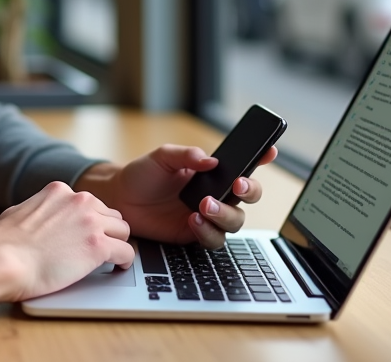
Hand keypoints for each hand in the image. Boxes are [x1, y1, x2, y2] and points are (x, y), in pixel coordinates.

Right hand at [0, 181, 133, 303]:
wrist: (2, 259)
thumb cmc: (1, 243)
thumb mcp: (18, 213)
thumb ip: (36, 212)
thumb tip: (35, 220)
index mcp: (59, 192)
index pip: (89, 203)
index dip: (89, 221)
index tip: (87, 234)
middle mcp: (79, 201)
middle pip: (110, 215)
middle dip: (107, 231)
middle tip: (100, 248)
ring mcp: (91, 222)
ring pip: (123, 231)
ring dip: (117, 245)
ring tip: (111, 259)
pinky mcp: (98, 246)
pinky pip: (126, 252)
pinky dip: (124, 261)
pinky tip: (117, 268)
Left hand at [75, 144, 276, 247]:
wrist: (121, 199)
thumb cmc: (143, 174)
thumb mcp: (162, 157)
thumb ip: (186, 155)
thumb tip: (210, 160)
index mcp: (212, 172)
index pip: (242, 164)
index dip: (261, 157)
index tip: (269, 151)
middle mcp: (215, 193)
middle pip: (248, 196)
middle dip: (249, 191)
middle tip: (235, 186)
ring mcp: (208, 216)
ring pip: (235, 221)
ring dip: (224, 215)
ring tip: (203, 206)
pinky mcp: (195, 234)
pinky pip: (213, 239)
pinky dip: (207, 231)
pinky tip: (193, 221)